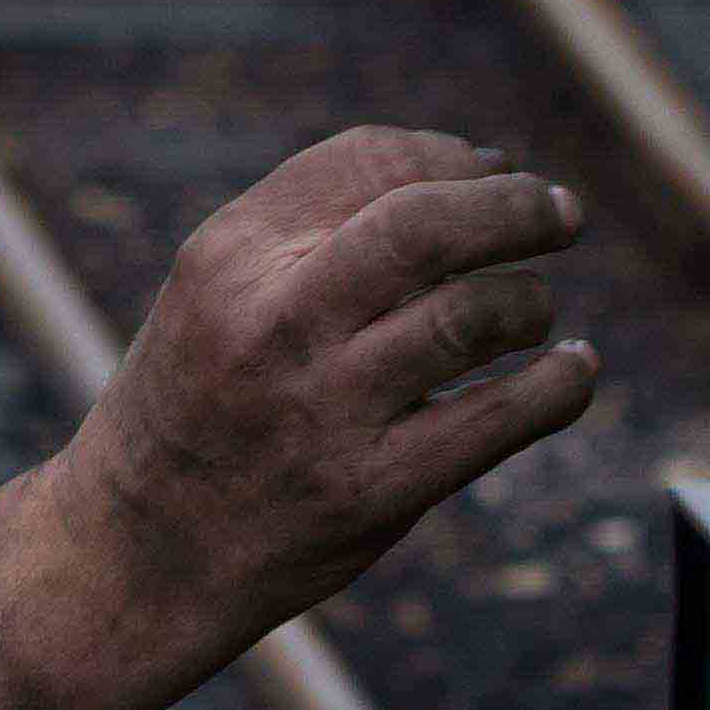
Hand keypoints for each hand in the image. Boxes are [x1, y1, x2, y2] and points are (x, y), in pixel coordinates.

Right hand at [53, 127, 596, 640]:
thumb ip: (317, 231)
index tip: (494, 172)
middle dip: (514, 206)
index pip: (365, 163)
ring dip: (530, 301)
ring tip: (532, 312)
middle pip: (425, 224)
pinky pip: (500, 420)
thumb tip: (479, 171)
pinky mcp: (371, 491)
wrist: (138, 553)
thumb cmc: (195, 406)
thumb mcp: (216, 293)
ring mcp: (323, 410)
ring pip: (473, 315)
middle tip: (559, 214)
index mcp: (229, 258)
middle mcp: (273, 324)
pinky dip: (559, 385)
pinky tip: (571, 372)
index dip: (451, 156)